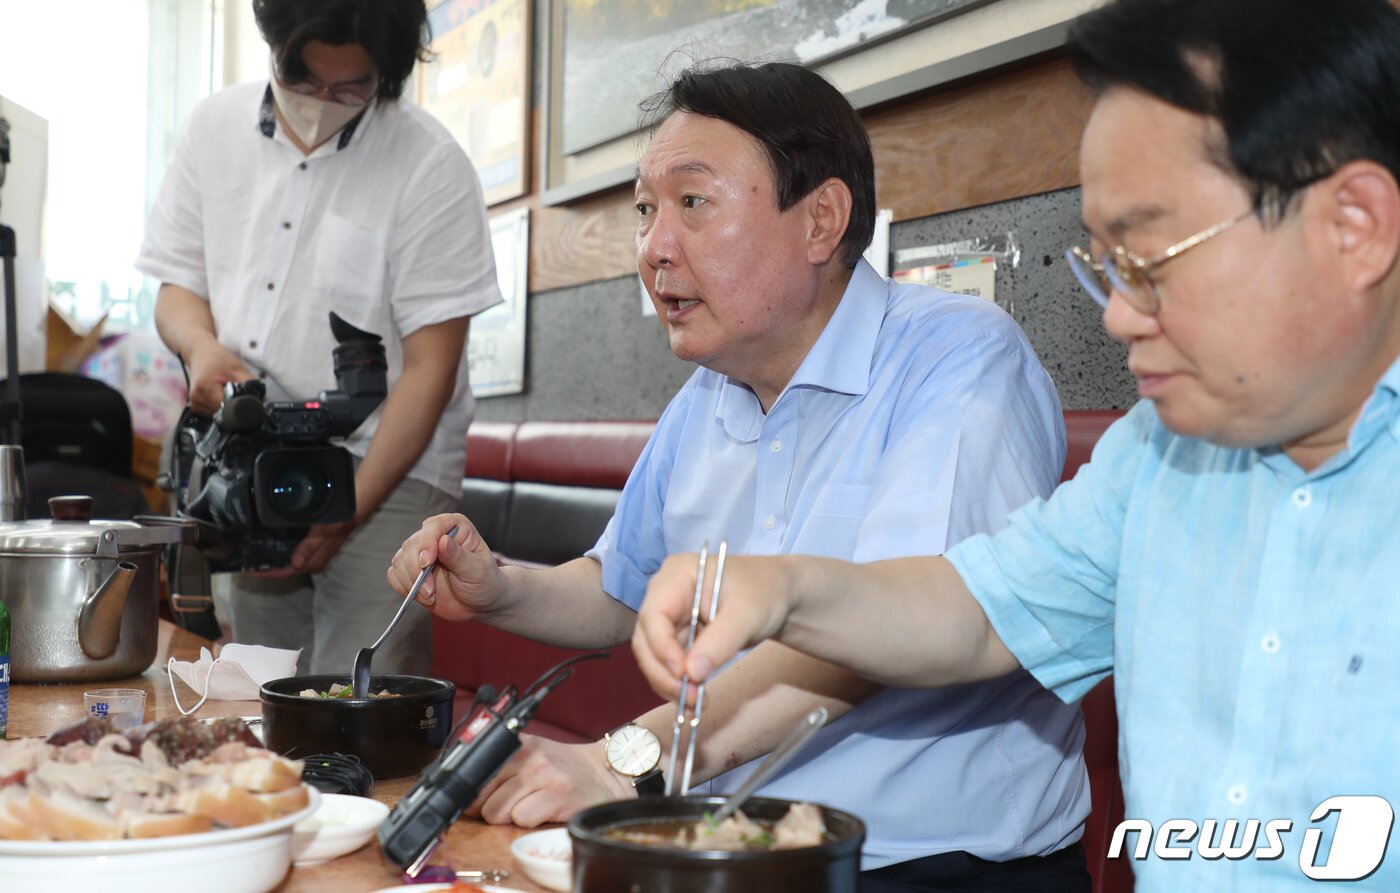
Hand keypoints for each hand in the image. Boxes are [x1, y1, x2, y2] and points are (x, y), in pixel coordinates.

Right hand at [185, 339, 253, 415]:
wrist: (200, 353)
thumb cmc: (217, 358)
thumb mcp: (238, 368)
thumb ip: (249, 385)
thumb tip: (257, 401)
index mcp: (203, 389)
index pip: (227, 409)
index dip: (239, 405)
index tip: (242, 396)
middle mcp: (195, 399)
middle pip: (223, 412)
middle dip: (232, 404)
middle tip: (232, 388)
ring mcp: (194, 404)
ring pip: (218, 414)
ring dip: (226, 405)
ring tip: (224, 389)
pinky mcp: (196, 406)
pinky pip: (213, 412)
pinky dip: (219, 405)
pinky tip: (219, 393)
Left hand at [246, 520, 355, 577]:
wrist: (353, 509)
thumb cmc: (338, 519)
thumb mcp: (324, 530)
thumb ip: (310, 546)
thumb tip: (295, 563)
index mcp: (313, 562)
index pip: (285, 572)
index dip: (265, 573)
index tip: (247, 570)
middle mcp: (311, 562)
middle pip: (283, 569)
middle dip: (264, 567)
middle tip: (244, 561)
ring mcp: (312, 555)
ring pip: (286, 561)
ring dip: (271, 559)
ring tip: (251, 554)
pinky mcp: (311, 547)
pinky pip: (291, 553)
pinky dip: (279, 551)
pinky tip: (269, 543)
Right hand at [386, 513, 504, 621]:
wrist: (480, 603)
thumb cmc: (485, 582)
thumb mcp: (478, 570)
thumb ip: (460, 557)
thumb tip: (443, 541)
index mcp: (455, 527)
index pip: (433, 526)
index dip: (427, 542)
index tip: (426, 563)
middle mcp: (435, 536)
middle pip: (411, 545)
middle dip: (417, 571)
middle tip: (431, 592)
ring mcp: (420, 553)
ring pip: (400, 560)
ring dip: (411, 582)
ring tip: (431, 596)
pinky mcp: (410, 570)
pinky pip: (394, 574)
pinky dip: (404, 587)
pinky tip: (422, 596)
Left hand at [469, 734, 633, 826]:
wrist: (605, 773)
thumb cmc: (562, 771)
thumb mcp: (529, 757)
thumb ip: (499, 768)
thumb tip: (464, 799)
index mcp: (516, 743)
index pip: (473, 775)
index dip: (474, 796)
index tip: (483, 802)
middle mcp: (527, 755)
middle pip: (480, 798)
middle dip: (492, 810)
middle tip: (514, 805)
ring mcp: (543, 773)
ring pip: (496, 811)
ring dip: (510, 818)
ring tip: (531, 807)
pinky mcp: (558, 793)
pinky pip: (521, 819)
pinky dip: (530, 822)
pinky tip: (545, 811)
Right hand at [633, 553, 796, 700]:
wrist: (778, 596)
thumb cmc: (764, 592)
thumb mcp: (748, 613)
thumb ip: (721, 640)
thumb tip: (692, 672)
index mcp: (677, 575)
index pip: (654, 614)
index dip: (661, 646)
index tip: (683, 673)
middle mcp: (665, 595)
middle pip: (647, 639)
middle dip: (664, 672)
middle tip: (689, 697)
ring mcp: (670, 617)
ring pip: (654, 657)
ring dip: (670, 683)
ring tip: (696, 703)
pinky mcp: (678, 637)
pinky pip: (669, 664)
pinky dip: (679, 683)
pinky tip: (695, 699)